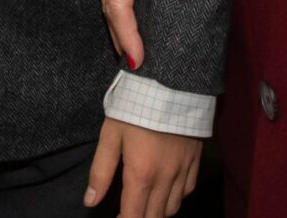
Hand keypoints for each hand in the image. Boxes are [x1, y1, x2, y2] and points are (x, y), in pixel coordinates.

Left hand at [83, 117, 201, 217]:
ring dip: (156, 213)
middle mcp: (165, 179)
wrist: (172, 82)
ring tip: (143, 206)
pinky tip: (165, 192)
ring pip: (172, 209)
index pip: (133, 217)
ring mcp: (183, 171)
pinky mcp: (196, 161)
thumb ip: (101, 170)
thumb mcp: (111, 134)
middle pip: (154, 217)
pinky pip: (187, 191)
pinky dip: (174, 198)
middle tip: (127, 213)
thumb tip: (90, 201)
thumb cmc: (135, 106)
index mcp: (142, 174)